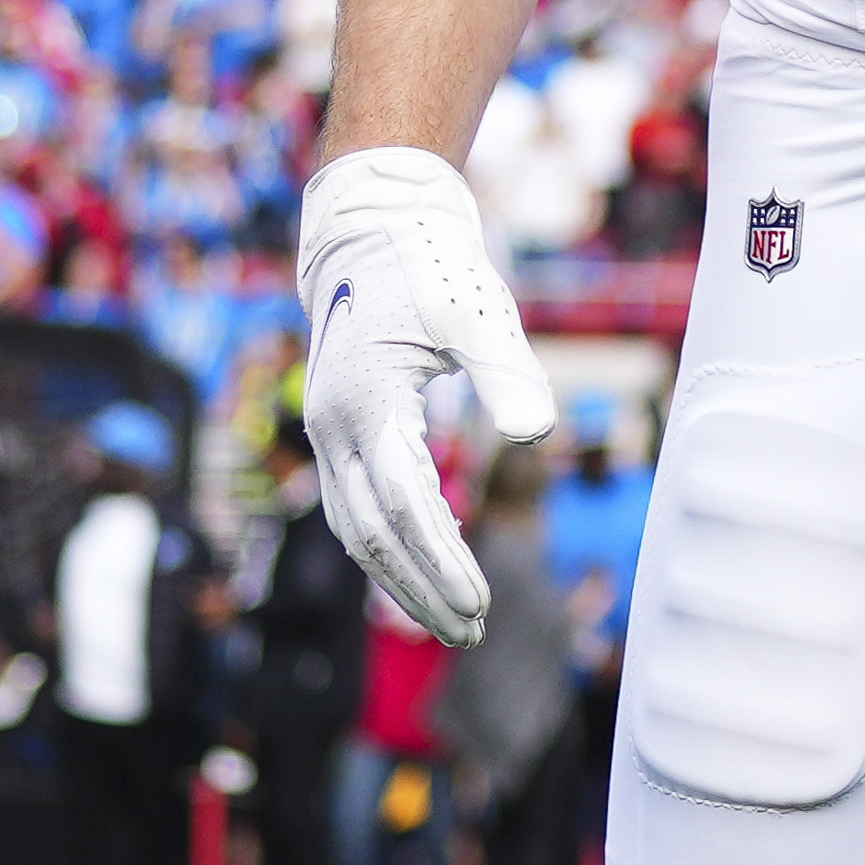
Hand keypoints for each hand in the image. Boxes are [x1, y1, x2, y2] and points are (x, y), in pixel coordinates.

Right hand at [299, 145, 552, 642]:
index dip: (440, 563)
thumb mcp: (478, 312)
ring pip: (355, 528)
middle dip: (421, 589)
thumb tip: (538, 438)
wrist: (371, 230)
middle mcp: (333, 426)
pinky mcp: (335, 429)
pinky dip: (385, 548)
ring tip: (453, 622)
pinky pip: (352, 507)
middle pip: (372, 534)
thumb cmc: (432, 267)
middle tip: (472, 634)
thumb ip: (506, 373)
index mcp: (367, 402)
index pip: (403, 506)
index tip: (480, 606)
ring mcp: (326, 431)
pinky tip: (420, 573)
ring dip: (401, 579)